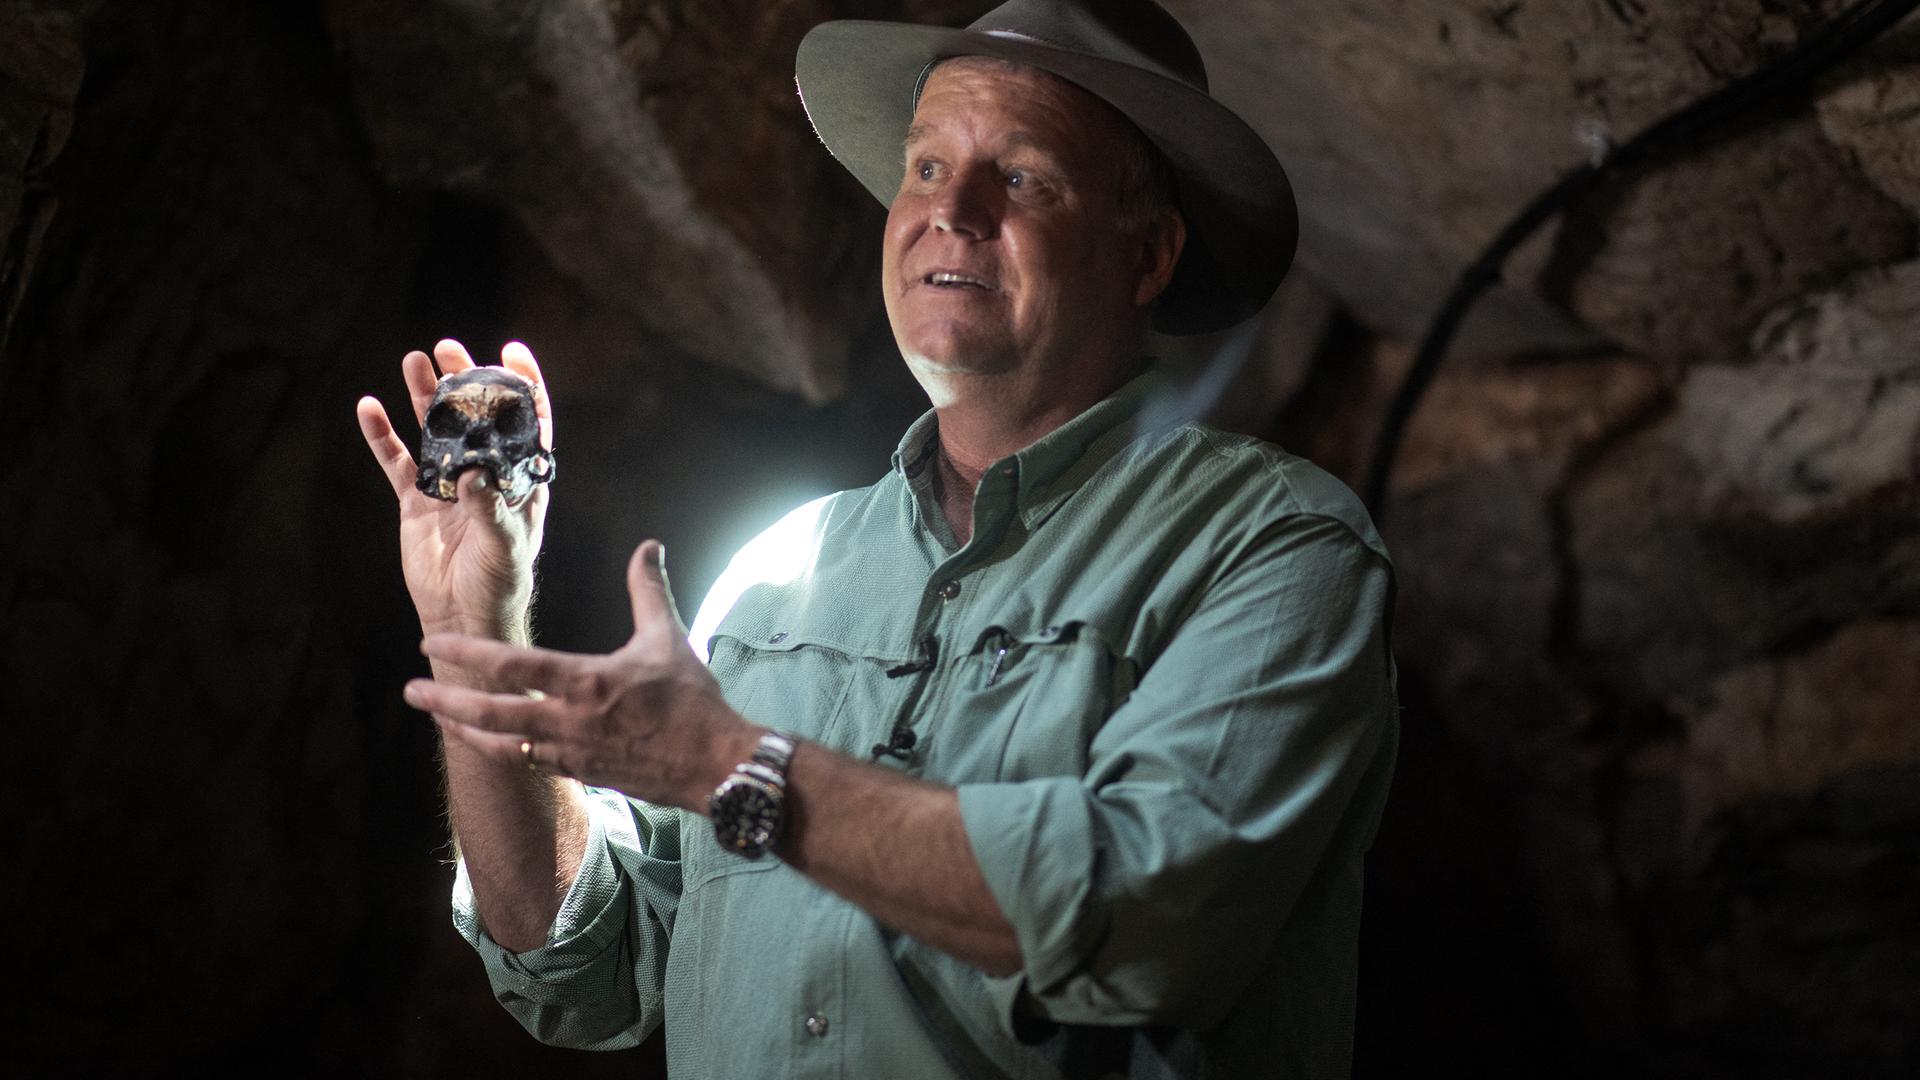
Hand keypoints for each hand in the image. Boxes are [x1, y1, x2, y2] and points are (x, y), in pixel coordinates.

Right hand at [357, 339, 553, 638]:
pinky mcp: (416, 501)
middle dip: (464, 380)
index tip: (512, 351)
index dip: (522, 386)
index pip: (528, 422)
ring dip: (423, 396)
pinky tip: (368, 407)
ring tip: (414, 359)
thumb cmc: (499, 583)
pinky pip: (397, 462)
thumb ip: (491, 510)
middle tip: (449, 349)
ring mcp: (449, 484)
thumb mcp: (505, 546)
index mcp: (520, 479)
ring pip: (434, 430)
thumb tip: (474, 476)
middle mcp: (485, 473)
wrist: (463, 617)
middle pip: (475, 415)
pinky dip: (381, 436)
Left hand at [405, 540, 754, 809]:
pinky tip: (487, 742)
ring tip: (437, 719)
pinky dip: (501, 751)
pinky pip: (528, 762)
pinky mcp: (581, 772)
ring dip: (465, 730)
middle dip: (446, 701)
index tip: (431, 643)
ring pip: (502, 745)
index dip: (467, 652)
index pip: (512, 665)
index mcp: (586, 681)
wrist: (714, 764)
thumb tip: (648, 546)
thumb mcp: (669, 638)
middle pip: (491, 713)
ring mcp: (571, 751)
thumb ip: (649, 590)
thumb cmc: (692, 700)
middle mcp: (569, 720)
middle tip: (410, 691)